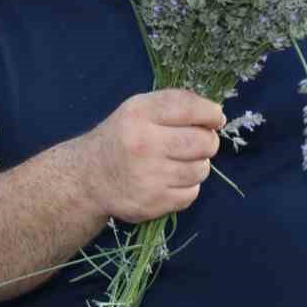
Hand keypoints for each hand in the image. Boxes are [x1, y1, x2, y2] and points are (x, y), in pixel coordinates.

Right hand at [77, 89, 223, 224]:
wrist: (88, 177)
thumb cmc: (121, 138)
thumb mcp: (137, 110)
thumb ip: (174, 105)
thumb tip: (217, 116)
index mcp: (139, 114)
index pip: (191, 108)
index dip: (212, 113)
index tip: (215, 119)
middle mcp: (143, 144)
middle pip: (205, 142)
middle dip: (207, 142)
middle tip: (195, 144)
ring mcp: (148, 176)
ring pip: (201, 170)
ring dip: (196, 166)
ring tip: (176, 163)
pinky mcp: (153, 202)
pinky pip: (192, 193)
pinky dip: (186, 187)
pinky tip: (167, 180)